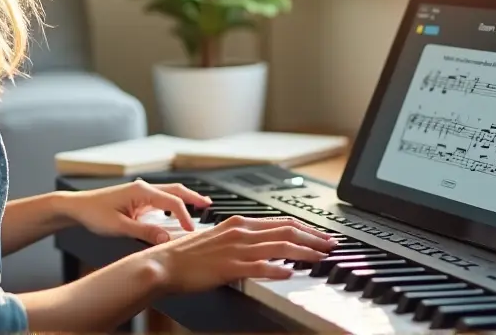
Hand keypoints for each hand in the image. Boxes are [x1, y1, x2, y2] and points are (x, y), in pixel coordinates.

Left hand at [60, 179, 212, 244]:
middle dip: (194, 198)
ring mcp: (141, 192)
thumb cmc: (93, 214)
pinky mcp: (137, 198)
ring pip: (169, 193)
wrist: (76, 207)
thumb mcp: (119, 226)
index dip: (185, 217)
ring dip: (185, 199)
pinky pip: (161, 199)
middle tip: (210, 205)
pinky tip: (176, 213)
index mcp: (141, 191)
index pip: (172, 202)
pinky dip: (173, 204)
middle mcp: (143, 188)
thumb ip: (144, 232)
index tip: (192, 231)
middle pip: (176, 191)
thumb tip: (166, 238)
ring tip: (200, 206)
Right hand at [139, 215, 337, 293]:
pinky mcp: (229, 267)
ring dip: (305, 252)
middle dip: (313, 238)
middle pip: (287, 231)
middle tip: (332, 244)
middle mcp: (241, 232)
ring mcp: (236, 249)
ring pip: (279, 247)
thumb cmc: (187, 255)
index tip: (322, 235)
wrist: (163, 264)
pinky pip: (259, 268)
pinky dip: (278, 269)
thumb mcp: (219, 239)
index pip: (281, 222)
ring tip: (321, 257)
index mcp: (239, 223)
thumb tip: (262, 244)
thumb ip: (241, 239)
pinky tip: (291, 273)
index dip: (306, 228)